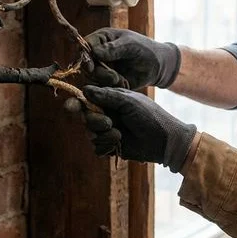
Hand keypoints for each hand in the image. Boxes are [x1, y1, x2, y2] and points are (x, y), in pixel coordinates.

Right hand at [66, 86, 196, 172]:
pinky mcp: (110, 145)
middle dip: (93, 120)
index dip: (77, 102)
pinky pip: (96, 147)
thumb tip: (84, 90)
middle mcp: (106, 113)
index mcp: (110, 99)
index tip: (72, 106)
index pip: (87, 98)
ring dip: (101, 134)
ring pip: (89, 133)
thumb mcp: (129, 101)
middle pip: (84, 116)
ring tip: (118, 134)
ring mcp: (107, 130)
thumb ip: (106, 95)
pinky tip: (117, 143)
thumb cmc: (150, 116)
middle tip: (108, 122)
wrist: (164, 140)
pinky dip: (105, 146)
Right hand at [84, 28, 180, 89]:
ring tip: (121, 80)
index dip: (84, 56)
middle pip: (85, 64)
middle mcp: (97, 53)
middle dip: (98, 72)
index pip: (84, 46)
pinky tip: (123, 84)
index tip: (91, 66)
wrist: (157, 66)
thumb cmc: (145, 49)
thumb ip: (113, 48)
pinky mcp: (105, 81)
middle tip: (114, 77)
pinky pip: (100, 86)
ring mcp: (100, 68)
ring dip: (104, 81)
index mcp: (101, 39)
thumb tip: (94, 52)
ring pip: (91, 77)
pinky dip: (110, 87)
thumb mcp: (131, 45)